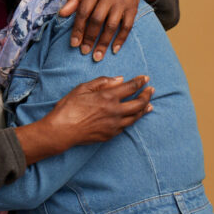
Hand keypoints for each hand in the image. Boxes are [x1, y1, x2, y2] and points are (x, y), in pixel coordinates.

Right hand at [18, 75, 153, 163]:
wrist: (62, 131)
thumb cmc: (68, 108)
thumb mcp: (82, 88)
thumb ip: (102, 82)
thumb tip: (119, 79)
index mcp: (108, 97)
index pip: (130, 87)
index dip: (140, 81)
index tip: (145, 78)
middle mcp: (115, 111)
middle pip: (139, 103)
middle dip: (147, 95)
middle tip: (151, 90)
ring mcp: (114, 125)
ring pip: (135, 117)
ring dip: (144, 109)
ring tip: (149, 104)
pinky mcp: (110, 135)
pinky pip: (126, 126)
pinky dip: (133, 120)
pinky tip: (133, 117)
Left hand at [57, 0, 158, 60]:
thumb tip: (61, 14)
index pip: (83, 11)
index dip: (78, 29)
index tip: (73, 44)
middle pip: (97, 20)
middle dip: (90, 38)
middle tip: (84, 51)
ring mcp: (122, 2)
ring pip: (112, 25)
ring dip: (104, 42)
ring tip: (97, 56)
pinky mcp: (133, 8)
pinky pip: (127, 26)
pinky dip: (121, 39)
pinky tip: (114, 50)